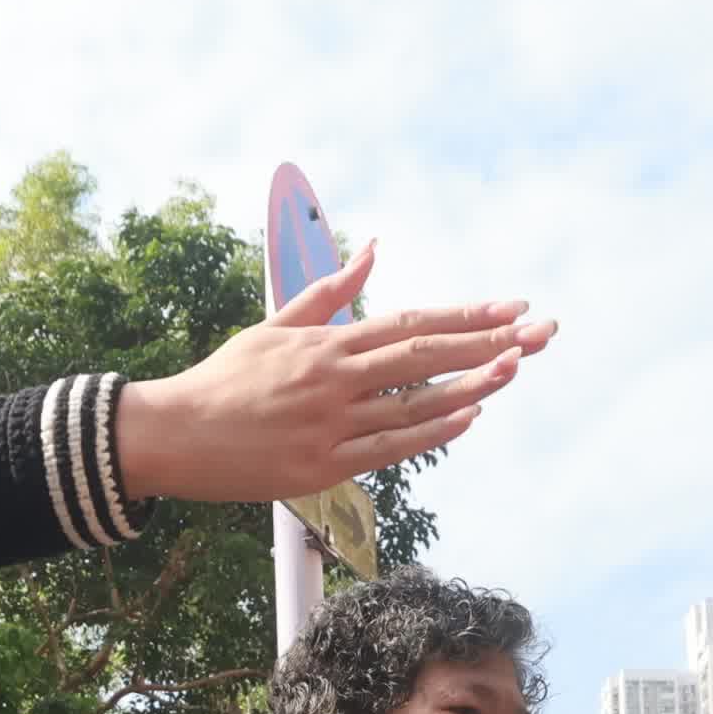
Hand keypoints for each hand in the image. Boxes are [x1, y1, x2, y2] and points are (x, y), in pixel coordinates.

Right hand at [111, 241, 555, 503]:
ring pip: (415, 402)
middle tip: (540, 331)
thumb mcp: (274, 325)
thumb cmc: (224, 380)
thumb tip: (373, 247)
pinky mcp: (320, 466)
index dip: (464, 313)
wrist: (173, 434)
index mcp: (325, 343)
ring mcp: (329, 423)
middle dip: (487, 340)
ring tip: (517, 368)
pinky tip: (469, 417)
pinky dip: (431, 433)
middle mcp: (333, 378)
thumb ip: (329, 291)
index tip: (510, 306)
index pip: (408, 322)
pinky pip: (387, 448)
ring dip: (471, 384)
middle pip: (424, 354)